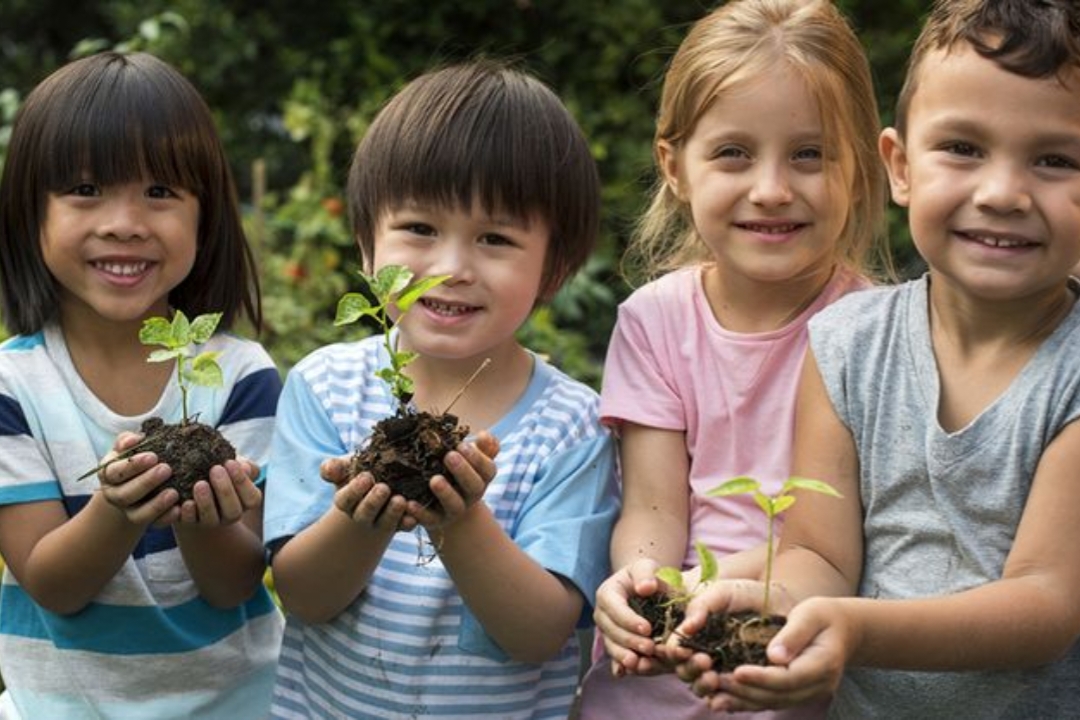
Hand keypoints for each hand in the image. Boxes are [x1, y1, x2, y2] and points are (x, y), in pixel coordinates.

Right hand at [98, 431, 178, 525]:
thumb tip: (134, 439)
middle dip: (146, 482)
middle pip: (126, 494)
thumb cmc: (136, 458)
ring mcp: (129, 511)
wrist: (138, 482)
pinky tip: (179, 509)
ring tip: (174, 492)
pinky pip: (154, 524)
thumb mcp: (129, 447)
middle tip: (167, 469)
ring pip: (138, 514)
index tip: (153, 456)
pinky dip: (166, 518)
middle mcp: (115, 495)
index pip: (115, 472)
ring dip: (156, 505)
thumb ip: (128, 440)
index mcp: (109, 474)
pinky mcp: (145, 521)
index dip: (133, 466)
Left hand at [176, 457, 261, 525]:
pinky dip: (189, 513)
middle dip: (225, 490)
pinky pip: (191, 522)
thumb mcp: (233, 466)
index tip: (230, 462)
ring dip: (206, 502)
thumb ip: (243, 465)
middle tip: (216, 469)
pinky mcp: (191, 523)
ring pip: (212, 518)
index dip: (242, 481)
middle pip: (233, 511)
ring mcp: (211, 521)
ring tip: (200, 484)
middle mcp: (230, 515)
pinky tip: (186, 502)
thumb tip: (244, 466)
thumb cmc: (219, 472)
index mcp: (245, 502)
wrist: (194, 485)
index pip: (252, 498)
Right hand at [331, 469, 414, 532]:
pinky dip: (408, 523)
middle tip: (383, 488)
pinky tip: (413, 517)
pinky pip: (403, 527)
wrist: (384, 478)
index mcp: (347, 501)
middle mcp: (362, 515)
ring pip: (385, 523)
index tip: (366, 477)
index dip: (354, 490)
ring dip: (392, 513)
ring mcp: (381, 522)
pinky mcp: (400, 524)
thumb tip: (329, 469)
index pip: (345, 500)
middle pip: (364, 514)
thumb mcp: (347, 466)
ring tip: (400, 500)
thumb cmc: (361, 471)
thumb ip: (335, 467)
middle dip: (373, 502)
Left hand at [408, 430, 498, 529]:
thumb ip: (482, 447)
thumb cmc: (457, 473)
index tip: (462, 445)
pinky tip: (410, 503)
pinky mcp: (436, 521)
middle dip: (463, 471)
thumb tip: (485, 435)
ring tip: (435, 480)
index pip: (487, 469)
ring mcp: (454, 510)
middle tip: (449, 456)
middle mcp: (471, 496)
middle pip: (474, 486)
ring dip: (445, 492)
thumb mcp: (470, 460)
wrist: (445, 506)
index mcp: (481, 479)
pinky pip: (430, 518)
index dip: (477, 458)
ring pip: (454, 504)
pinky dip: (421, 512)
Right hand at [594, 558, 671, 676]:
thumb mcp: (646, 566)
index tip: (648, 628)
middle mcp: (602, 613)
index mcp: (607, 593)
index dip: (629, 619)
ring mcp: (606, 630)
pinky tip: (624, 674)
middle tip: (650, 648)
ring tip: (638, 664)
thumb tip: (646, 588)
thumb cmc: (645, 576)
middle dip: (630, 640)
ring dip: (623, 655)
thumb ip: (646, 573)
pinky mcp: (613, 643)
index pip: (614, 607)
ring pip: (611, 645)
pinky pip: (613, 656)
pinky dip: (618, 666)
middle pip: (611, 629)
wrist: (643, 588)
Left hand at [670, 585, 839, 712]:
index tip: (736, 671)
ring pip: (772, 703)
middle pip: (778, 695)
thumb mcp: (811, 614)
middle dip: (745, 690)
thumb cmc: (824, 616)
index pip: (789, 677)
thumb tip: (773, 656)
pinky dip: (748, 702)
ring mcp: (809, 693)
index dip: (761, 677)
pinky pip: (771, 702)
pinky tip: (724, 699)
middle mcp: (818, 686)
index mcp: (823, 664)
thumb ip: (794, 634)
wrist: (844, 630)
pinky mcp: (797, 694)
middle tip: (716, 680)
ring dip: (742, 700)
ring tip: (714, 693)